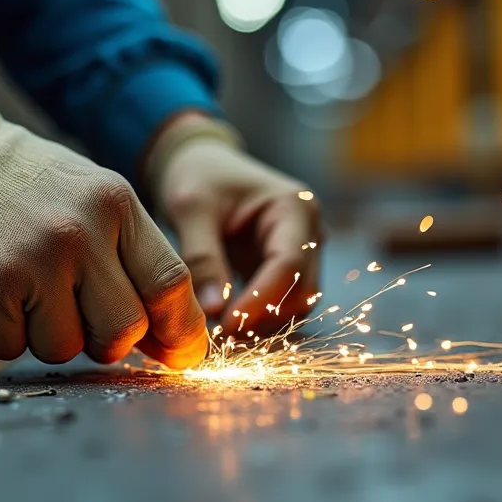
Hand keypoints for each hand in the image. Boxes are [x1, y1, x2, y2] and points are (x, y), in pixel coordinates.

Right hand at [0, 91, 207, 368]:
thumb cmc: (20, 186)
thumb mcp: (89, 200)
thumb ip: (131, 259)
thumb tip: (173, 340)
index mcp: (117, 205)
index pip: (172, 284)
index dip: (180, 332)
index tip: (178, 356)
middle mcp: (82, 230)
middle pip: (125, 329)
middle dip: (106, 341)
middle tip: (78, 315)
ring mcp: (34, 257)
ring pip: (66, 348)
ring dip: (46, 336)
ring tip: (25, 290)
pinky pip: (12, 348)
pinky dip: (1, 334)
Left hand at [148, 115, 321, 335]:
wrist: (204, 165)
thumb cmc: (199, 177)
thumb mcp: (192, 208)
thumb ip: (202, 257)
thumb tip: (213, 311)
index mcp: (295, 207)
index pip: (288, 264)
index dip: (260, 300)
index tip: (226, 326)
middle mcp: (310, 231)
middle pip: (301, 291)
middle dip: (263, 317)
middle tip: (217, 335)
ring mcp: (303, 252)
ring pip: (296, 305)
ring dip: (263, 324)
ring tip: (218, 331)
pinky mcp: (287, 269)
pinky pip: (281, 304)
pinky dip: (258, 319)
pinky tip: (226, 325)